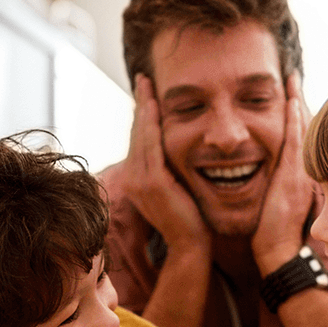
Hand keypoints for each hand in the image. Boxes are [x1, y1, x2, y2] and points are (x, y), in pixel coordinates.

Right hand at [118, 74, 210, 252]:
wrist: (191, 247)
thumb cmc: (192, 221)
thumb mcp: (178, 190)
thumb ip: (173, 172)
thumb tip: (178, 154)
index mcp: (140, 179)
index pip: (140, 139)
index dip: (142, 115)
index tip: (147, 93)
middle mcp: (135, 178)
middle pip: (136, 132)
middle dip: (140, 104)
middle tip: (143, 79)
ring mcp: (140, 181)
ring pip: (140, 135)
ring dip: (143, 107)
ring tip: (146, 85)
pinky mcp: (153, 183)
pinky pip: (150, 146)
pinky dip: (150, 125)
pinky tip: (154, 106)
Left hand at [252, 72, 315, 273]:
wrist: (281, 253)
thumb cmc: (277, 237)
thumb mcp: (280, 208)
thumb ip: (280, 191)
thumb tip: (273, 184)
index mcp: (303, 176)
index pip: (302, 139)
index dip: (298, 116)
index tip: (292, 96)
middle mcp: (307, 170)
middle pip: (305, 128)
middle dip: (298, 102)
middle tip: (292, 78)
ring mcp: (302, 171)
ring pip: (302, 129)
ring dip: (296, 103)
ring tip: (291, 80)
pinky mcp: (293, 175)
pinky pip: (295, 140)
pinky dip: (294, 119)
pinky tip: (291, 99)